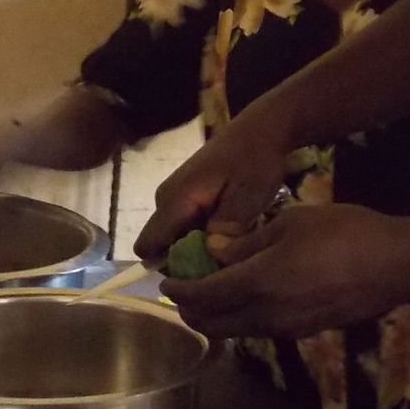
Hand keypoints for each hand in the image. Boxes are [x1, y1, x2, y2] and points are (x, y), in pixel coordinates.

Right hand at [135, 105, 294, 262]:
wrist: (261, 129)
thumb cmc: (255, 161)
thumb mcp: (248, 196)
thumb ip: (227, 227)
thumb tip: (211, 254)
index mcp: (175, 200)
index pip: (148, 246)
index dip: (169, 269)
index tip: (199, 279)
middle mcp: (165, 199)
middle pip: (162, 247)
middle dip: (187, 263)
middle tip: (223, 267)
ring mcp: (174, 196)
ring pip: (175, 237)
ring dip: (197, 249)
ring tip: (231, 252)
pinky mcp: (186, 195)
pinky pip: (185, 225)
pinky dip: (203, 235)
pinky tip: (229, 235)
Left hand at [160, 204, 409, 340]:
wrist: (394, 265)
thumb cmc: (343, 232)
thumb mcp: (289, 224)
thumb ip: (246, 243)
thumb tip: (213, 253)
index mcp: (258, 283)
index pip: (202, 296)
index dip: (179, 291)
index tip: (165, 282)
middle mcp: (266, 314)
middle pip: (213, 324)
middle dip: (191, 309)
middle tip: (182, 291)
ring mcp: (286, 328)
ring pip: (236, 331)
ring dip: (216, 316)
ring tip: (212, 293)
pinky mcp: (303, 331)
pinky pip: (259, 329)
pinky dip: (241, 318)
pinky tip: (248, 296)